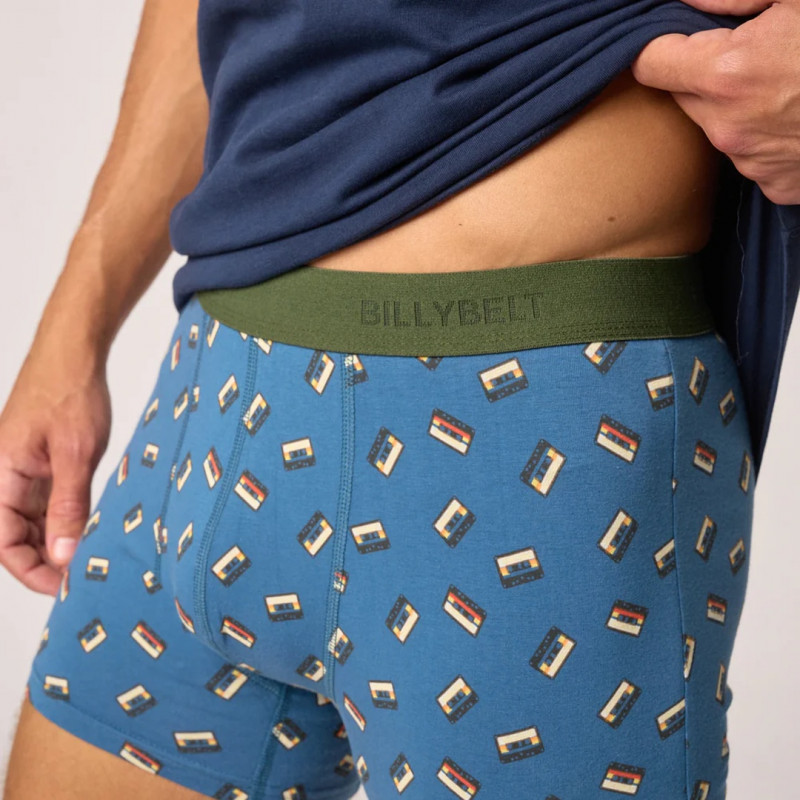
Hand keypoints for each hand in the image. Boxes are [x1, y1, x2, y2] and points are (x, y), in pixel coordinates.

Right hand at [0, 343, 110, 595]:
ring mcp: (24, 474)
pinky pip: (49, 505)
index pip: (5, 543)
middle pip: (17, 538)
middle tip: (84, 578)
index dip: (32, 571)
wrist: (74, 355)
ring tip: (90, 560)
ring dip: (58, 543)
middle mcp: (4, 480)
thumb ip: (68, 506)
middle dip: (47, 561)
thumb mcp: (76, 455)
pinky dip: (67, 521)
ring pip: (34, 524)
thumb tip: (63, 555)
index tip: (64, 587)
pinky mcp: (43, 466)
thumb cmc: (68, 395)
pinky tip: (90, 532)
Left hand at [631, 0, 799, 204]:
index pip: (650, 63)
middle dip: (703, 72)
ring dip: (735, 104)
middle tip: (748, 50)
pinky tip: (799, 116)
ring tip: (784, 81)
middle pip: (682, 96)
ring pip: (717, 126)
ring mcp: (752, 163)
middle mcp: (730, 128)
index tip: (675, 35)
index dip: (659, 44)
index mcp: (729, 73)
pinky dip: (765, 135)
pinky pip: (752, 156)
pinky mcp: (776, 186)